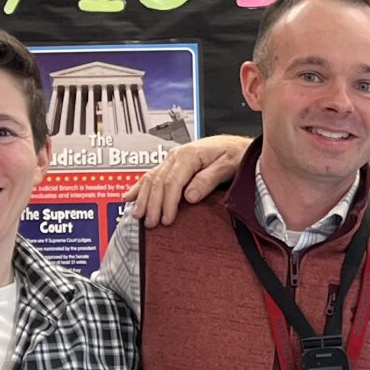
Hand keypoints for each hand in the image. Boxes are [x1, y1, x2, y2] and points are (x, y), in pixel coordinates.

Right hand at [126, 134, 247, 226]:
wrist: (238, 145)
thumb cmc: (236, 154)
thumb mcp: (228, 166)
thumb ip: (208, 180)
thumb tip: (190, 196)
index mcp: (189, 155)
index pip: (172, 182)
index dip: (167, 203)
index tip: (166, 220)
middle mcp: (177, 156)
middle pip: (158, 182)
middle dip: (152, 205)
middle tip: (150, 224)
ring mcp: (172, 159)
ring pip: (151, 179)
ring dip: (143, 198)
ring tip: (137, 216)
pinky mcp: (172, 164)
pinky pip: (152, 176)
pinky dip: (140, 187)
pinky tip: (130, 197)